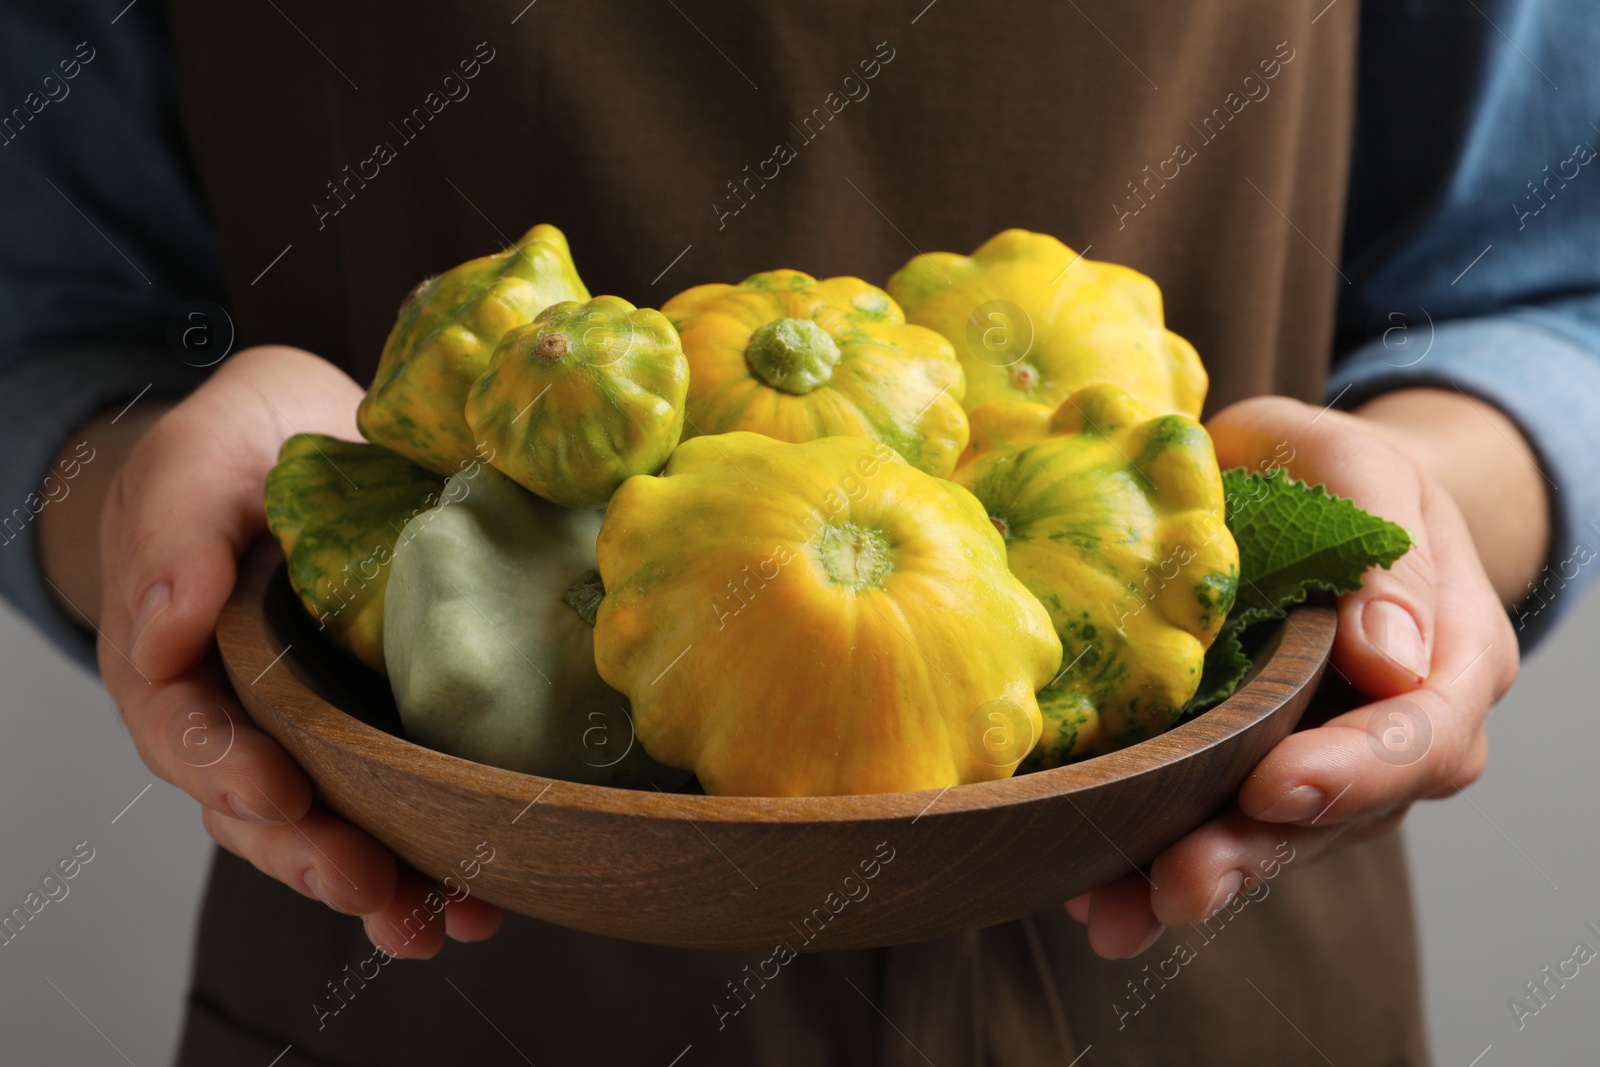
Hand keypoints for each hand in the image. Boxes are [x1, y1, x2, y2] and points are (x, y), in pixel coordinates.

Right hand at [84, 346, 502, 955]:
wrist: (312, 443)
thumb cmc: (245, 449)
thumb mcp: (204, 456)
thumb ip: (175, 531)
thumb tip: (163, 628)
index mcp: (180, 659)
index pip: (188, 729)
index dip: (226, 767)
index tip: (275, 793)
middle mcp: (243, 716)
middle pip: (260, 809)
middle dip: (311, 854)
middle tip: (366, 884)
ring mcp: (314, 735)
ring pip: (331, 828)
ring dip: (383, 885)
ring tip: (438, 924)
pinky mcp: (384, 738)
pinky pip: (400, 809)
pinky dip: (437, 861)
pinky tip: (482, 904)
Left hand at [1065, 392, 1529, 956]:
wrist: (1291, 489)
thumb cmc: (1328, 474)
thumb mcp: (1361, 471)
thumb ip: (1385, 558)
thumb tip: (1392, 661)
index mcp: (1449, 658)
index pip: (1418, 734)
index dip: (1350, 771)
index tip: (1273, 787)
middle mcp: (1396, 731)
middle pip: (1343, 814)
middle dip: (1258, 852)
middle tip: (1182, 885)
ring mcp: (1323, 760)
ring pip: (1273, 839)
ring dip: (1198, 877)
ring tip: (1122, 913)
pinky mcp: (1249, 772)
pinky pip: (1213, 827)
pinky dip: (1150, 867)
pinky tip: (1097, 899)